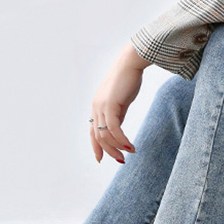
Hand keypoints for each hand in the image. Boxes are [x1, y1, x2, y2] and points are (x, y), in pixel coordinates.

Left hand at [90, 43, 151, 163]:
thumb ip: (118, 114)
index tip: (101, 159)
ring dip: (117, 147)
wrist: (131, 62)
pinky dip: (121, 140)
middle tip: (122, 160)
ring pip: (105, 135)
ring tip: (130, 153)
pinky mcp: (110, 104)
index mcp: (97, 106)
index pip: (92, 131)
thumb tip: (118, 130)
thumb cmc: (128, 79)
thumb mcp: (121, 101)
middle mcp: (96, 107)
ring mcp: (101, 106)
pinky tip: (130, 146)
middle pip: (98, 137)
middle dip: (110, 151)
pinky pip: (114, 128)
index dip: (96, 147)